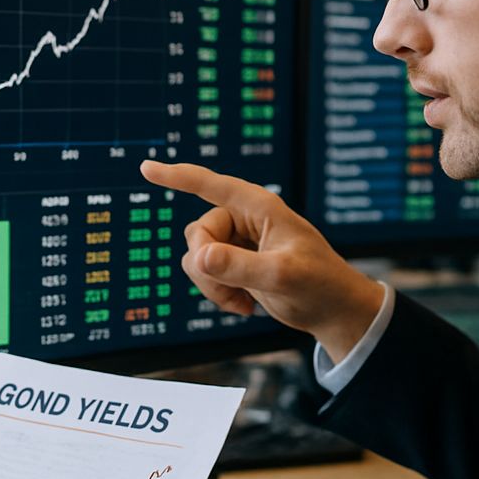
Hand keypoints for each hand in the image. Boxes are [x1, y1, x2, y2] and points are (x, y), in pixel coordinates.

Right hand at [140, 160, 385, 359]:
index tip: (146, 168)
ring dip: (211, 284)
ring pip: (196, 255)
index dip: (178, 176)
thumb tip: (199, 256)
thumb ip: (239, 266)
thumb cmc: (319, 285)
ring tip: (243, 301)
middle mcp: (245, 219)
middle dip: (205, 265)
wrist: (332, 311)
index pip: (211, 185)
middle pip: (198, 232)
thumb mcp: (282, 276)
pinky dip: (218, 293)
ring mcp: (239, 242)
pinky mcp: (235, 263)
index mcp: (260, 208)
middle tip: (231, 290)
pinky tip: (246, 304)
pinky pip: (204, 272)